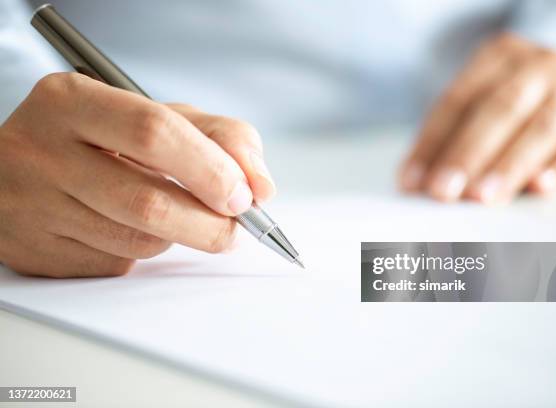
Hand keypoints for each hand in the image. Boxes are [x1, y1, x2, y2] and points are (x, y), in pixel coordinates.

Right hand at [0, 73, 274, 276]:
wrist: (13, 166)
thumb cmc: (98, 137)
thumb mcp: (156, 116)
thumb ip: (219, 138)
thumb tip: (260, 188)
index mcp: (73, 101)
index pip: (156, 134)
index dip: (211, 170)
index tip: (245, 196)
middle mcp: (44, 152)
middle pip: (148, 202)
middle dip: (209, 224)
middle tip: (235, 228)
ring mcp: (34, 206)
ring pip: (137, 241)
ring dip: (179, 237)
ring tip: (179, 218)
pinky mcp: (35, 252)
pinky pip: (115, 264)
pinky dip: (142, 252)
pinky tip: (130, 229)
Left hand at [399, 33, 555, 202]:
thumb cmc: (518, 97)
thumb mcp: (483, 98)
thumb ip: (450, 135)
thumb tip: (414, 183)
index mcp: (497, 58)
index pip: (457, 101)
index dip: (432, 143)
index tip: (413, 180)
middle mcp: (537, 69)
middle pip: (498, 111)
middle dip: (467, 154)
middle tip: (444, 190)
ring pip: (538, 130)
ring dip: (508, 167)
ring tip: (482, 196)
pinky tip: (541, 187)